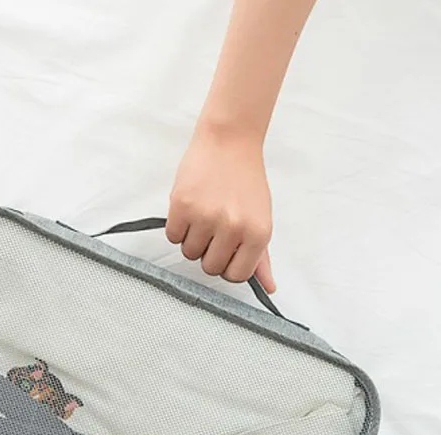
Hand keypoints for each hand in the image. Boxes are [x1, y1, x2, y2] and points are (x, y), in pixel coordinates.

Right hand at [166, 124, 275, 292]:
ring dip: (192, 239)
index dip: (227, 266)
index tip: (226, 251)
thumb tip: (267, 289)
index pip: (236, 275)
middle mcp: (233, 227)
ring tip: (202, 214)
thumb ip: (261, 257)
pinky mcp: (182, 206)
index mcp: (257, 233)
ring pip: (188, 253)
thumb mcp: (260, 219)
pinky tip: (189, 208)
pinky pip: (173, 236)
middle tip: (214, 228)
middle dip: (208, 252)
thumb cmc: (245, 181)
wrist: (229, 140)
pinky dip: (177, 227)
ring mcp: (206, 217)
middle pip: (209, 268)